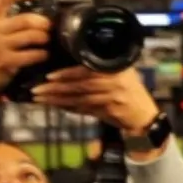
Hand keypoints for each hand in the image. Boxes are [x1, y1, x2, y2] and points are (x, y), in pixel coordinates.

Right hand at [0, 0, 50, 130]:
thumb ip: (3, 26)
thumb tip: (33, 17)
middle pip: (24, 18)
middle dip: (42, 22)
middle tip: (50, 27)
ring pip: (31, 35)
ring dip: (44, 38)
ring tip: (47, 42)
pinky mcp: (4, 62)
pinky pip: (32, 54)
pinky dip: (42, 54)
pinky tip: (44, 56)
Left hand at [30, 66, 160, 142]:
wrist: (144, 116)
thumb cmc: (130, 92)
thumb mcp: (119, 73)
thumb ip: (99, 70)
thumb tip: (69, 67)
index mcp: (115, 67)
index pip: (86, 69)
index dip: (67, 73)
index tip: (49, 75)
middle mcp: (115, 81)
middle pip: (80, 85)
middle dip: (56, 87)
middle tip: (37, 89)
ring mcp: (113, 97)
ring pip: (80, 98)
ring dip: (58, 99)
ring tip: (40, 98)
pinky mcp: (110, 111)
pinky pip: (85, 109)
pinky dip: (70, 108)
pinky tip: (56, 106)